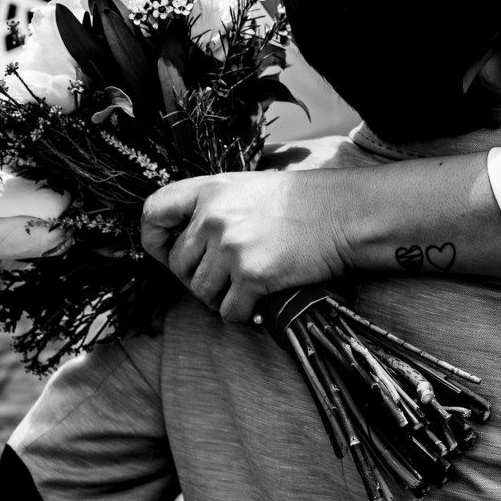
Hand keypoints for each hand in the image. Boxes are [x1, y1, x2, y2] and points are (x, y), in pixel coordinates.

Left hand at [140, 170, 352, 322]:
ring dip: (222, 297)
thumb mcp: (251, 187)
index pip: (154, 213)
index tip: (167, 250)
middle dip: (199, 277)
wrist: (347, 213)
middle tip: (229, 275)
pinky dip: (243, 313)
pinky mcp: (251, 277)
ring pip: (201, 293)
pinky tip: (261, 300)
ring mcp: (231, 248)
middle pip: (179, 265)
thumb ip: (216, 206)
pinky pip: (228, 311)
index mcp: (210, 190)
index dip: (153, 239)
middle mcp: (214, 218)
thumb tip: (188, 238)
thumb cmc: (306, 202)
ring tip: (247, 286)